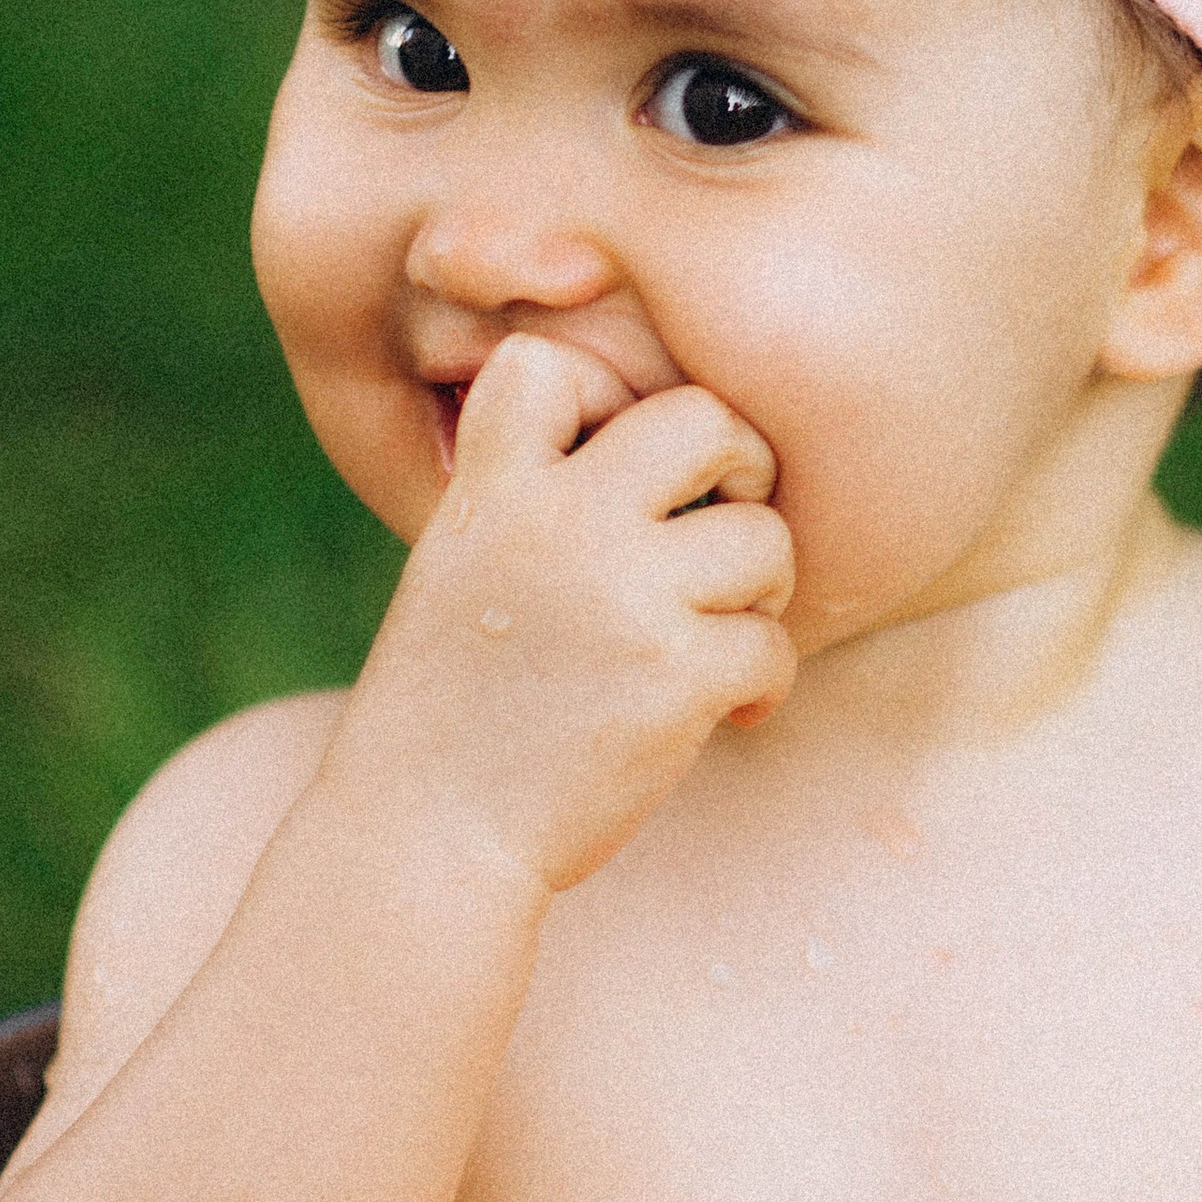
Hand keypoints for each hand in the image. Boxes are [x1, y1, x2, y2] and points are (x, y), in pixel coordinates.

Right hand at [329, 335, 796, 889]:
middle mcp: (558, 523)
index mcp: (493, 490)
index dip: (607, 395)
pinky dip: (765, 681)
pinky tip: (727, 711)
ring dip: (762, 589)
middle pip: (705, 419)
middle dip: (741, 468)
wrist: (427, 839)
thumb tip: (674, 449)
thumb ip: (531, 495)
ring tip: (720, 635)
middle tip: (727, 524)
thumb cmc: (452, 709)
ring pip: (765, 538)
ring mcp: (622, 596)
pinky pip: (775, 643)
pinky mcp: (675, 677)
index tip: (617, 460)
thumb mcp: (456, 567)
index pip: (555, 363)